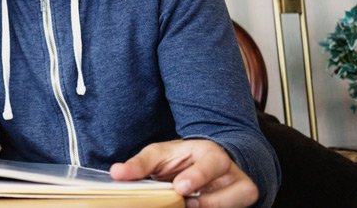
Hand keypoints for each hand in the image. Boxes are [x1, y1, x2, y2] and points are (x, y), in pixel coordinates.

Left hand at [110, 139, 257, 207]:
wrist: (202, 167)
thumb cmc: (181, 160)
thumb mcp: (160, 155)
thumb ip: (140, 164)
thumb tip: (117, 173)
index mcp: (212, 154)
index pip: (213, 163)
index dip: (199, 176)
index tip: (180, 187)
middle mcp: (231, 174)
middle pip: (237, 190)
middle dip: (212, 201)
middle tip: (187, 203)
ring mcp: (239, 192)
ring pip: (236, 205)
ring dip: (211, 207)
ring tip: (190, 205)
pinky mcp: (239, 204)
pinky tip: (195, 207)